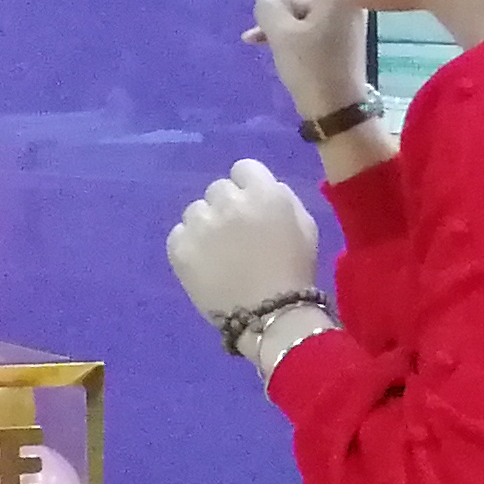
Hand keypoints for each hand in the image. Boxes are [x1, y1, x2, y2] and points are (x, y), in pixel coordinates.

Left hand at [165, 158, 321, 323]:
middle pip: (218, 189)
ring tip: (219, 251)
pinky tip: (204, 263)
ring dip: (205, 224)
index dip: (248, 186)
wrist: (269, 316)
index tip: (251, 206)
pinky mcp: (179, 247)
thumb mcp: (305, 227)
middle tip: (236, 233)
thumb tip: (258, 189)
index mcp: (264, 194)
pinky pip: (178, 233)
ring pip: (195, 210)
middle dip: (226, 206)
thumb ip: (281, 198)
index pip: (244, 168)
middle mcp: (229, 202)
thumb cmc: (294, 271)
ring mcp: (200, 224)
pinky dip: (188, 244)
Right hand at [247, 0, 373, 121]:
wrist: (338, 109)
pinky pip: (297, 18)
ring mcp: (336, 14)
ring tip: (259, 40)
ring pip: (294, 2)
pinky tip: (254, 42)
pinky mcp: (330, 31)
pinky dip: (279, 28)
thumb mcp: (283, 35)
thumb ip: (269, 8)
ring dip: (275, 16)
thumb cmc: (313, 69)